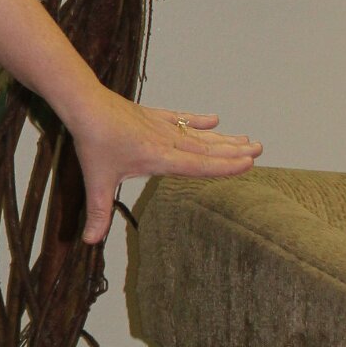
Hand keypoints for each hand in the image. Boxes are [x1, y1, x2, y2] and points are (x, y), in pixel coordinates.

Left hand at [68, 90, 261, 243]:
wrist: (86, 105)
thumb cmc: (94, 141)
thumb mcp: (96, 181)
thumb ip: (98, 212)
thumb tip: (90, 240)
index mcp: (160, 159)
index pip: (200, 166)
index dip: (225, 166)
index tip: (249, 164)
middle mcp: (168, 142)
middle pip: (207, 149)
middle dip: (234, 151)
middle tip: (259, 149)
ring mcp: (162, 126)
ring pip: (199, 135)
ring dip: (224, 138)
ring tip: (247, 139)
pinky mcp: (153, 115)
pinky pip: (182, 118)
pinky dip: (198, 120)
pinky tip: (214, 120)